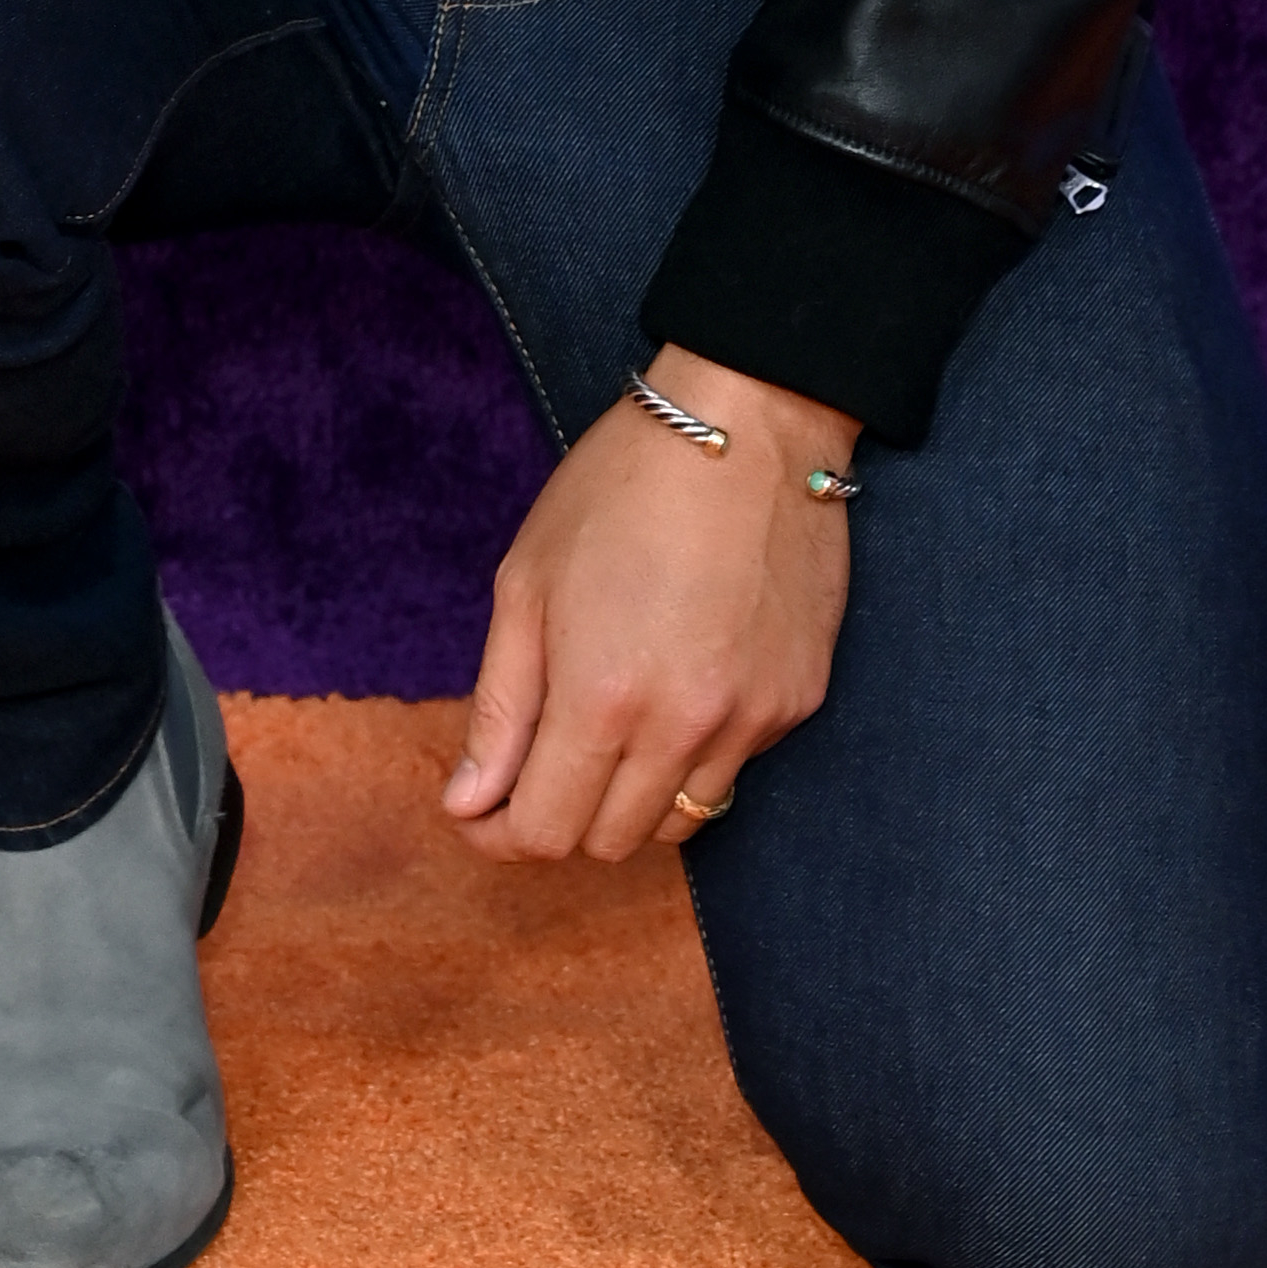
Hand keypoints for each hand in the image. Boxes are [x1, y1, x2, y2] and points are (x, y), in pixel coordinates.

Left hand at [442, 347, 856, 866]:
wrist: (749, 426)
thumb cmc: (620, 487)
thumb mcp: (527, 583)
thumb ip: (499, 708)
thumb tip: (468, 805)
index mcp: (600, 698)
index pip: (543, 833)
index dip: (498, 834)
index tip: (482, 809)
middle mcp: (682, 728)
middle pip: (609, 842)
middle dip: (561, 815)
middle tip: (542, 759)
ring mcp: (751, 721)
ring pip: (680, 822)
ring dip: (632, 797)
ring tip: (614, 720)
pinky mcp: (798, 702)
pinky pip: (734, 767)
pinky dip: (695, 753)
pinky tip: (681, 680)